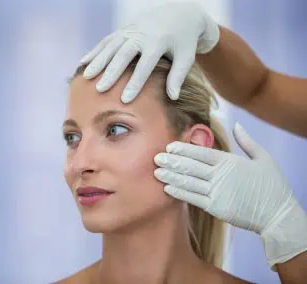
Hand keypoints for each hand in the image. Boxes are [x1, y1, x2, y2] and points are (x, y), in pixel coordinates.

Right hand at [79, 1, 218, 102]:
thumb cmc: (184, 40)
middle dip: (111, 72)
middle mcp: (141, 34)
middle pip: (123, 55)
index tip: (125, 99)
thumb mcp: (186, 56)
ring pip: (110, 46)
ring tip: (87, 77)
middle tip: (100, 89)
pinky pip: (106, 40)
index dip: (135, 83)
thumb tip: (173, 97)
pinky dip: (94, 51)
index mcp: (158, 42)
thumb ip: (178, 76)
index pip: (144, 65)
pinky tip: (83, 62)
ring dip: (98, 61)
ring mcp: (130, 30)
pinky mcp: (123, 29)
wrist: (179, 12)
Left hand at [153, 123, 306, 267]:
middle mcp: (221, 175)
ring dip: (171, 176)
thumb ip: (247, 141)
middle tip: (156, 158)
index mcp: (230, 161)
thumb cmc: (272, 185)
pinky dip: (179, 193)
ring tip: (157, 172)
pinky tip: (168, 188)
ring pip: (188, 182)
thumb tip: (236, 124)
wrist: (277, 215)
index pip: (201, 152)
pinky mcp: (216, 208)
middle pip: (191, 166)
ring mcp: (217, 192)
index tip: (169, 146)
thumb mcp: (263, 158)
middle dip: (171, 161)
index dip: (183, 149)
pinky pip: (193, 198)